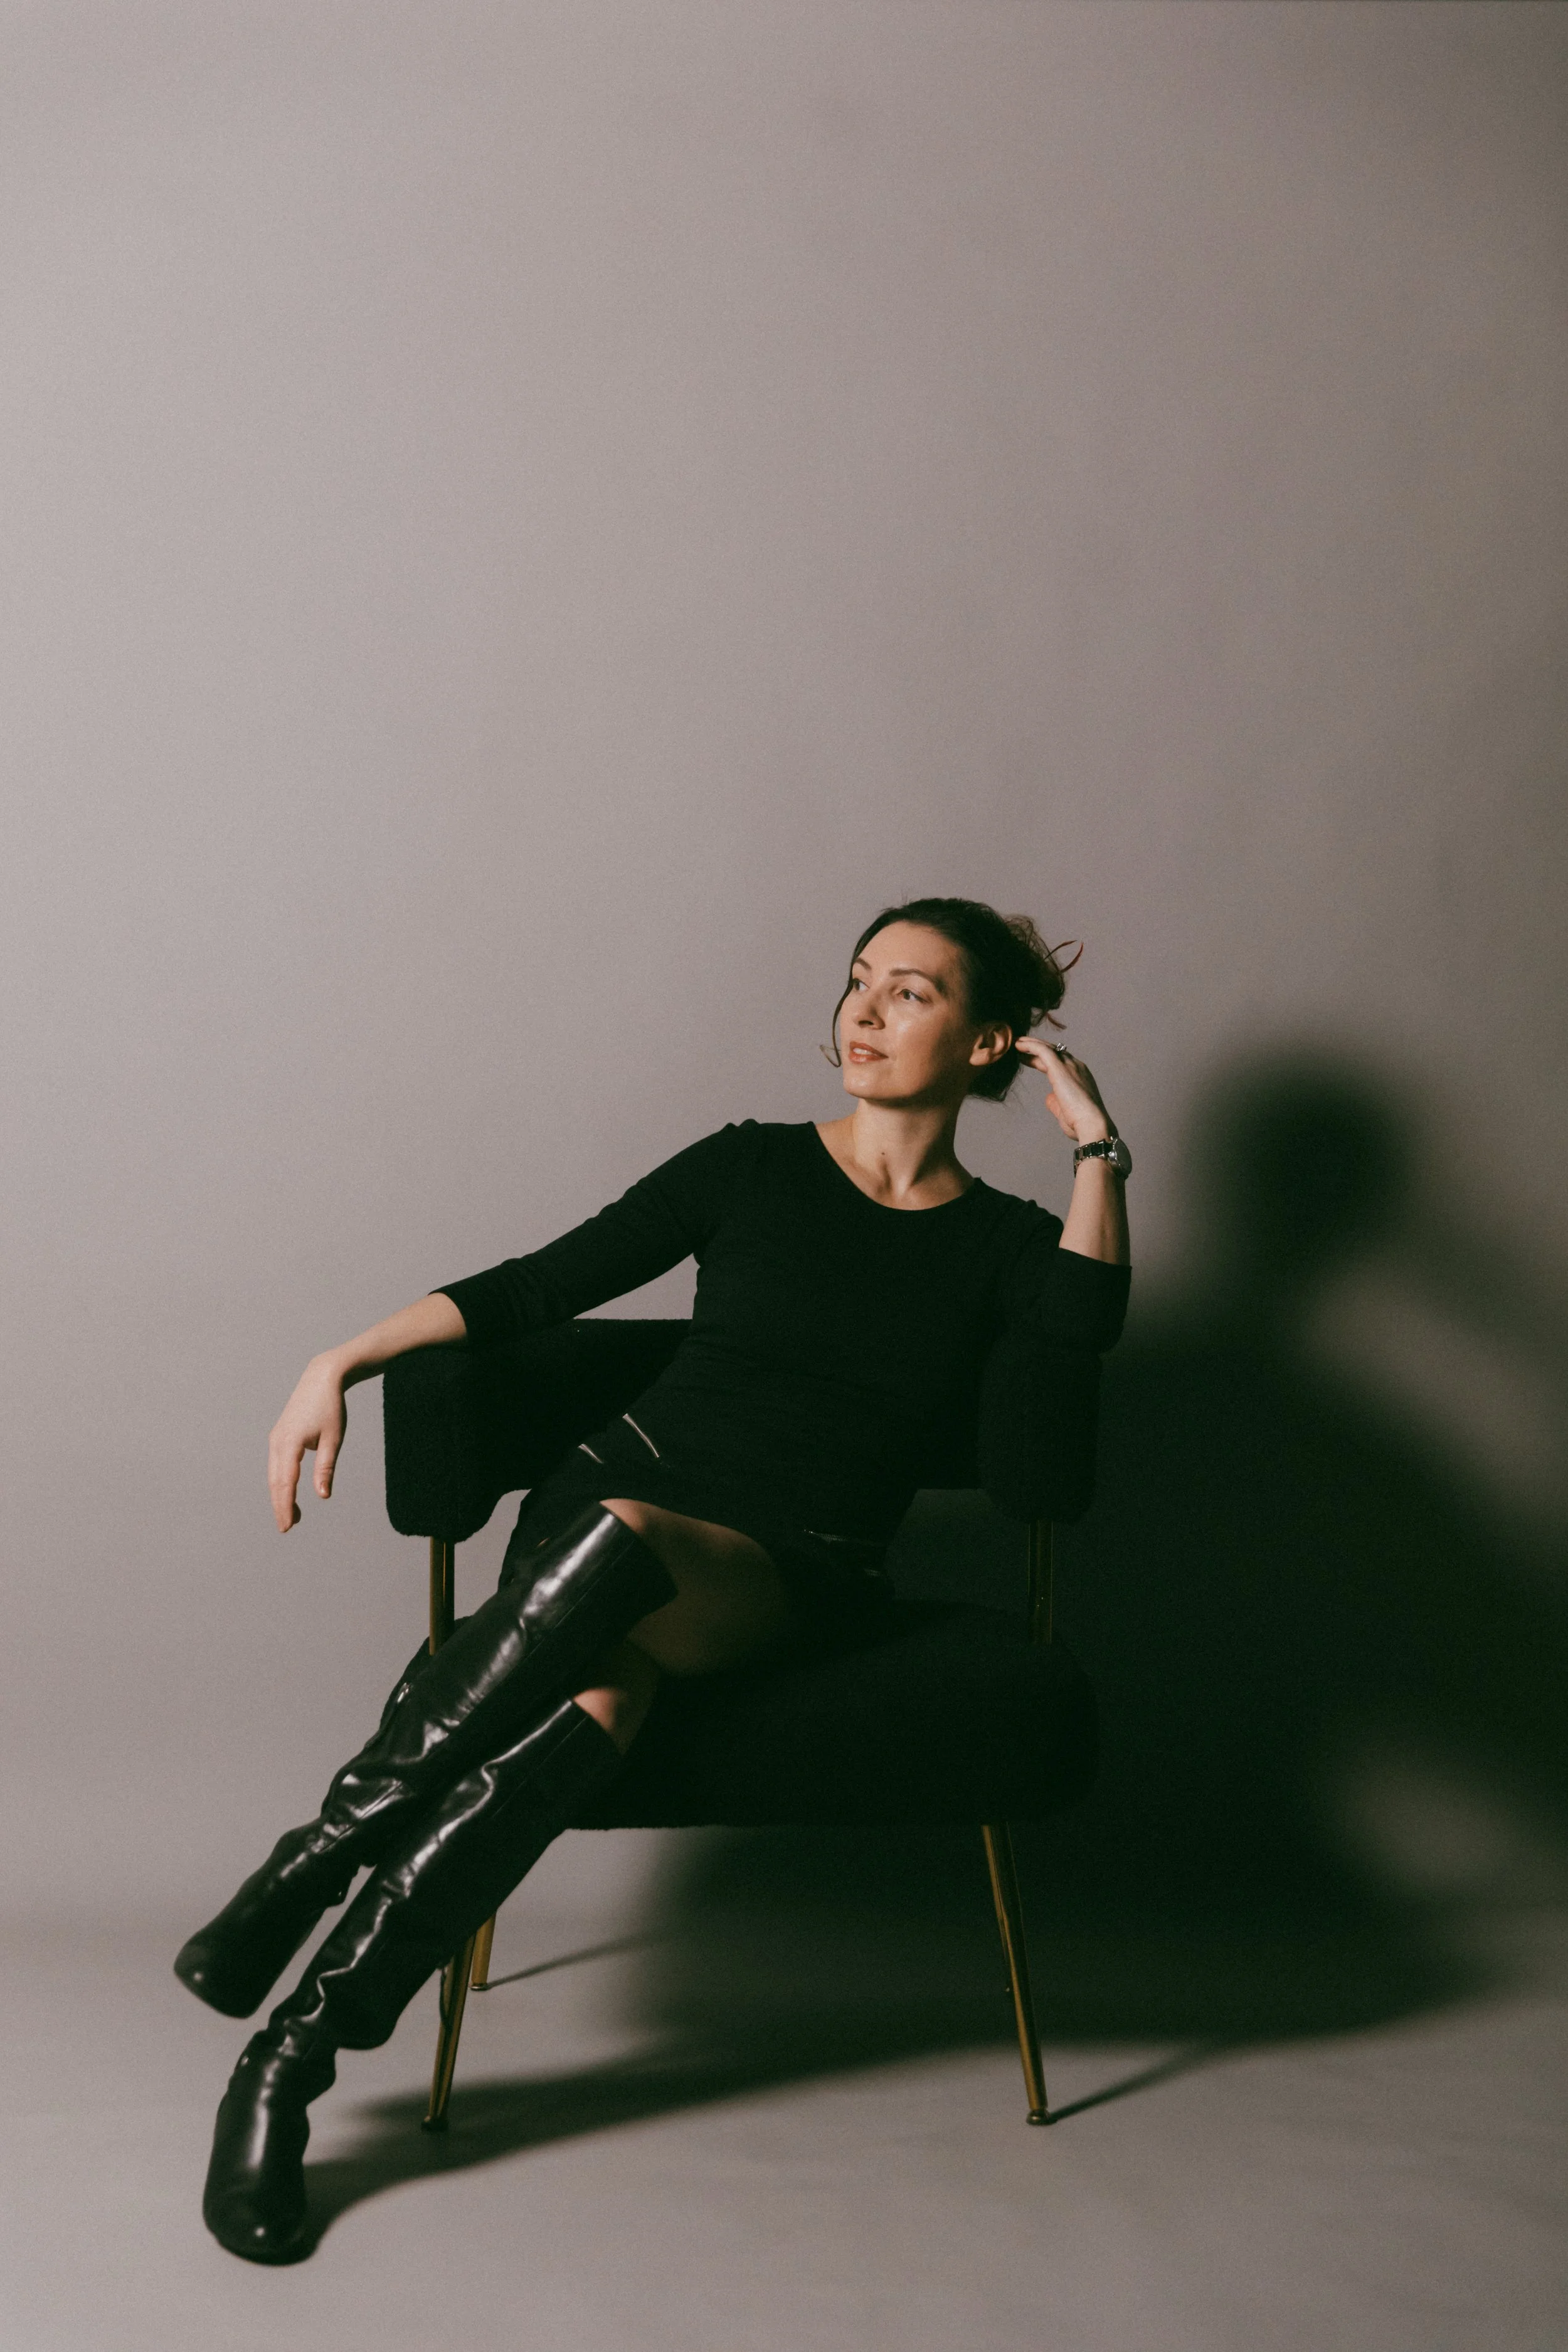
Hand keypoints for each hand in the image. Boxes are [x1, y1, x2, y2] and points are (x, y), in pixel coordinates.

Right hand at [267, 1354, 348, 1532]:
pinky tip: (290, 1492)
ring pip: (274, 1474)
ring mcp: (276, 1438)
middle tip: (287, 1528)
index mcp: (289, 1443)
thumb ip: (325, 1468)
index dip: (285, 1506)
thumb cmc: (331, 1407)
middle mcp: (277, 1442)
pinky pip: (277, 1464)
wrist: (321, 1378)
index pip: (285, 1483)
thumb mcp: (333, 1439)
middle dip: (280, 1505)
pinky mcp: (279, 1436)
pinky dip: (281, 1481)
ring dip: (280, 1495)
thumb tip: (323, 1496)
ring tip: (292, 1516)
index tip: (287, 1526)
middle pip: (275, 1481)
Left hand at [1014, 1036, 1114, 1145]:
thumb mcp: (1064, 1110)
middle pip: (1054, 1052)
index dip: (1043, 1059)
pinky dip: (1031, 1046)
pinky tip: (1020, 1046)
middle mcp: (1076, 1067)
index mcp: (1080, 1076)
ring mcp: (1070, 1066)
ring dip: (1032, 1044)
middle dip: (1037, 1047)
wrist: (1091, 1123)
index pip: (1059, 1061)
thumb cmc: (1080, 1122)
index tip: (1029, 1059)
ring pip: (1048, 1048)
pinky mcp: (1060, 1069)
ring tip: (1017, 1043)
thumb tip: (1049, 1097)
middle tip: (1021, 1046)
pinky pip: (1043, 1051)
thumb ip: (1056, 1101)